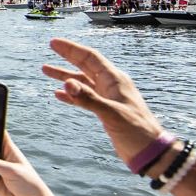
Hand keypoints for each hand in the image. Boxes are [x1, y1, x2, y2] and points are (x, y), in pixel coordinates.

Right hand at [42, 38, 164, 165]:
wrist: (149, 151)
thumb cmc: (136, 131)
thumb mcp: (111, 113)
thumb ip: (88, 99)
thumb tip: (66, 84)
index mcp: (115, 80)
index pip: (90, 58)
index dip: (72, 49)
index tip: (55, 43)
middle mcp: (110, 85)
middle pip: (85, 65)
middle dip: (67, 56)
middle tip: (51, 46)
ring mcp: (107, 97)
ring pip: (81, 82)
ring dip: (64, 76)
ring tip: (46, 69)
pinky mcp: (104, 110)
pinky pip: (83, 98)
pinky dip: (70, 95)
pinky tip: (58, 95)